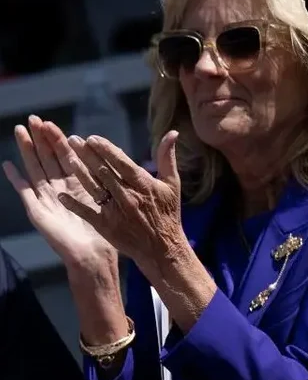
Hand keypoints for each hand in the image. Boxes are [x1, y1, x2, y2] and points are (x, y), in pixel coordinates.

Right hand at [3, 116, 114, 271]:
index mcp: (78, 183)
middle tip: (33, 118)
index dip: (58, 139)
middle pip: (47, 157)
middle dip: (40, 138)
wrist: (93, 254)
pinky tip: (7, 165)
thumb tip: (115, 158)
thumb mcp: (112, 198)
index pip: (65, 155)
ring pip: (35, 168)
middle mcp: (60, 187)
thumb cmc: (108, 229)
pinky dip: (16, 179)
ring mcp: (47, 198)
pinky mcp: (37, 211)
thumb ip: (110, 178)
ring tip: (19, 131)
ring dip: (27, 150)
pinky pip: (24, 192)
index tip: (51, 122)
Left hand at [55, 130, 188, 277]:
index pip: (121, 161)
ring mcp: (115, 211)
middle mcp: (128, 195)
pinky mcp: (106, 225)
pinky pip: (87, 212)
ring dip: (79, 172)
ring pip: (94, 187)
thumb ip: (168, 157)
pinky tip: (62, 194)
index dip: (105, 149)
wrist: (162, 247)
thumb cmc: (168, 213)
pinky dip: (74, 203)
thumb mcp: (173, 183)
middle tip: (73, 140)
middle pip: (103, 171)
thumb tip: (172, 132)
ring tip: (68, 158)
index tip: (92, 138)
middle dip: (87, 154)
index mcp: (143, 184)